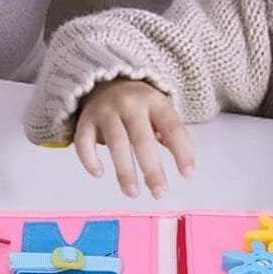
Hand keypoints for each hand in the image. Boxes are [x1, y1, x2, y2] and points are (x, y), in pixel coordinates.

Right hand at [74, 78, 194, 198]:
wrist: (106, 80)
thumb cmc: (139, 105)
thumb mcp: (160, 110)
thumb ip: (171, 134)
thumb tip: (183, 165)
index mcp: (155, 102)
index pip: (173, 127)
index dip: (182, 151)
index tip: (188, 175)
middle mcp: (130, 104)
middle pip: (142, 138)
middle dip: (152, 168)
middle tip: (159, 192)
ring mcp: (106, 111)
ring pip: (115, 142)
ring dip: (124, 170)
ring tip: (132, 192)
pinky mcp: (85, 120)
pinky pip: (84, 141)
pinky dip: (89, 158)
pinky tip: (98, 173)